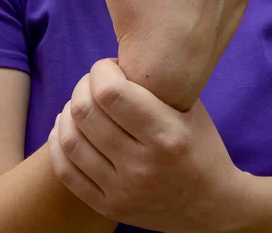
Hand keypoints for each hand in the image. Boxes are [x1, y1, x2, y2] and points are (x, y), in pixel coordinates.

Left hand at [47, 59, 243, 232]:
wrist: (213, 206)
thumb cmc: (202, 149)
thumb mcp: (192, 111)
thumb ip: (157, 87)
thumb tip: (117, 64)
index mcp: (166, 135)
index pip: (111, 92)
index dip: (101, 71)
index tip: (110, 68)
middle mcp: (142, 164)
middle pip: (85, 112)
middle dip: (82, 87)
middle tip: (92, 84)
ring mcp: (123, 190)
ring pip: (71, 141)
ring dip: (68, 113)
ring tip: (79, 105)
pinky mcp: (109, 207)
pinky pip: (66, 172)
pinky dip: (59, 143)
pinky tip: (67, 129)